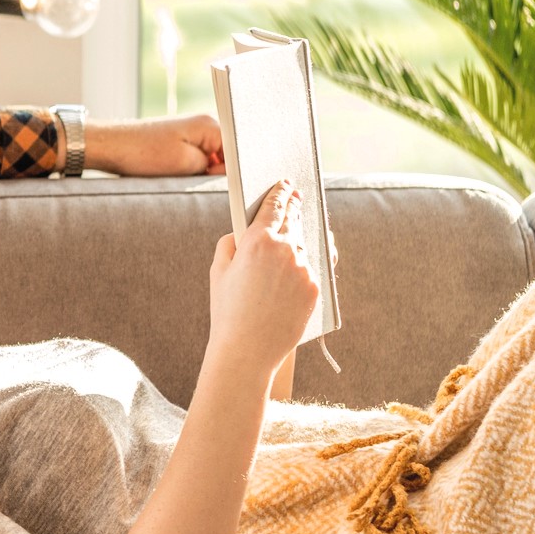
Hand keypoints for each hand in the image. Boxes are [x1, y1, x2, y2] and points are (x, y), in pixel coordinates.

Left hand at [85, 114, 224, 176]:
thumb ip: (212, 168)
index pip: (239, 151)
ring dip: (203, 173)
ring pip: (209, 160)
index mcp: (210, 125)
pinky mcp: (177, 142)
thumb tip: (225, 172)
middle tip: (206, 184)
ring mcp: (190, 133)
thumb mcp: (185, 164)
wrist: (109, 145)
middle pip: (226, 155)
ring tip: (189, 179)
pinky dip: (191, 170)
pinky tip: (181, 177)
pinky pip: (194, 159)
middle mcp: (203, 125)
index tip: (231, 188)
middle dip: (219, 172)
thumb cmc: (143, 153)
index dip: (236, 171)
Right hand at [207, 179, 318, 377]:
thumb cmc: (227, 310)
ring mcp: (304, 268)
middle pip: (294, 220)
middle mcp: (285, 249)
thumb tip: (244, 232)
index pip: (273, 206)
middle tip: (296, 196)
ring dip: (298, 238)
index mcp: (257, 240)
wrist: (248, 349)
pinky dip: (303, 266)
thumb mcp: (218, 271)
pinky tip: (296, 267)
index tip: (284, 184)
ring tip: (294, 233)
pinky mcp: (315, 286)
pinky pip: (311, 269)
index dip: (279, 192)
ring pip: (303, 245)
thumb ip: (230, 243)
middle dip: (294, 206)